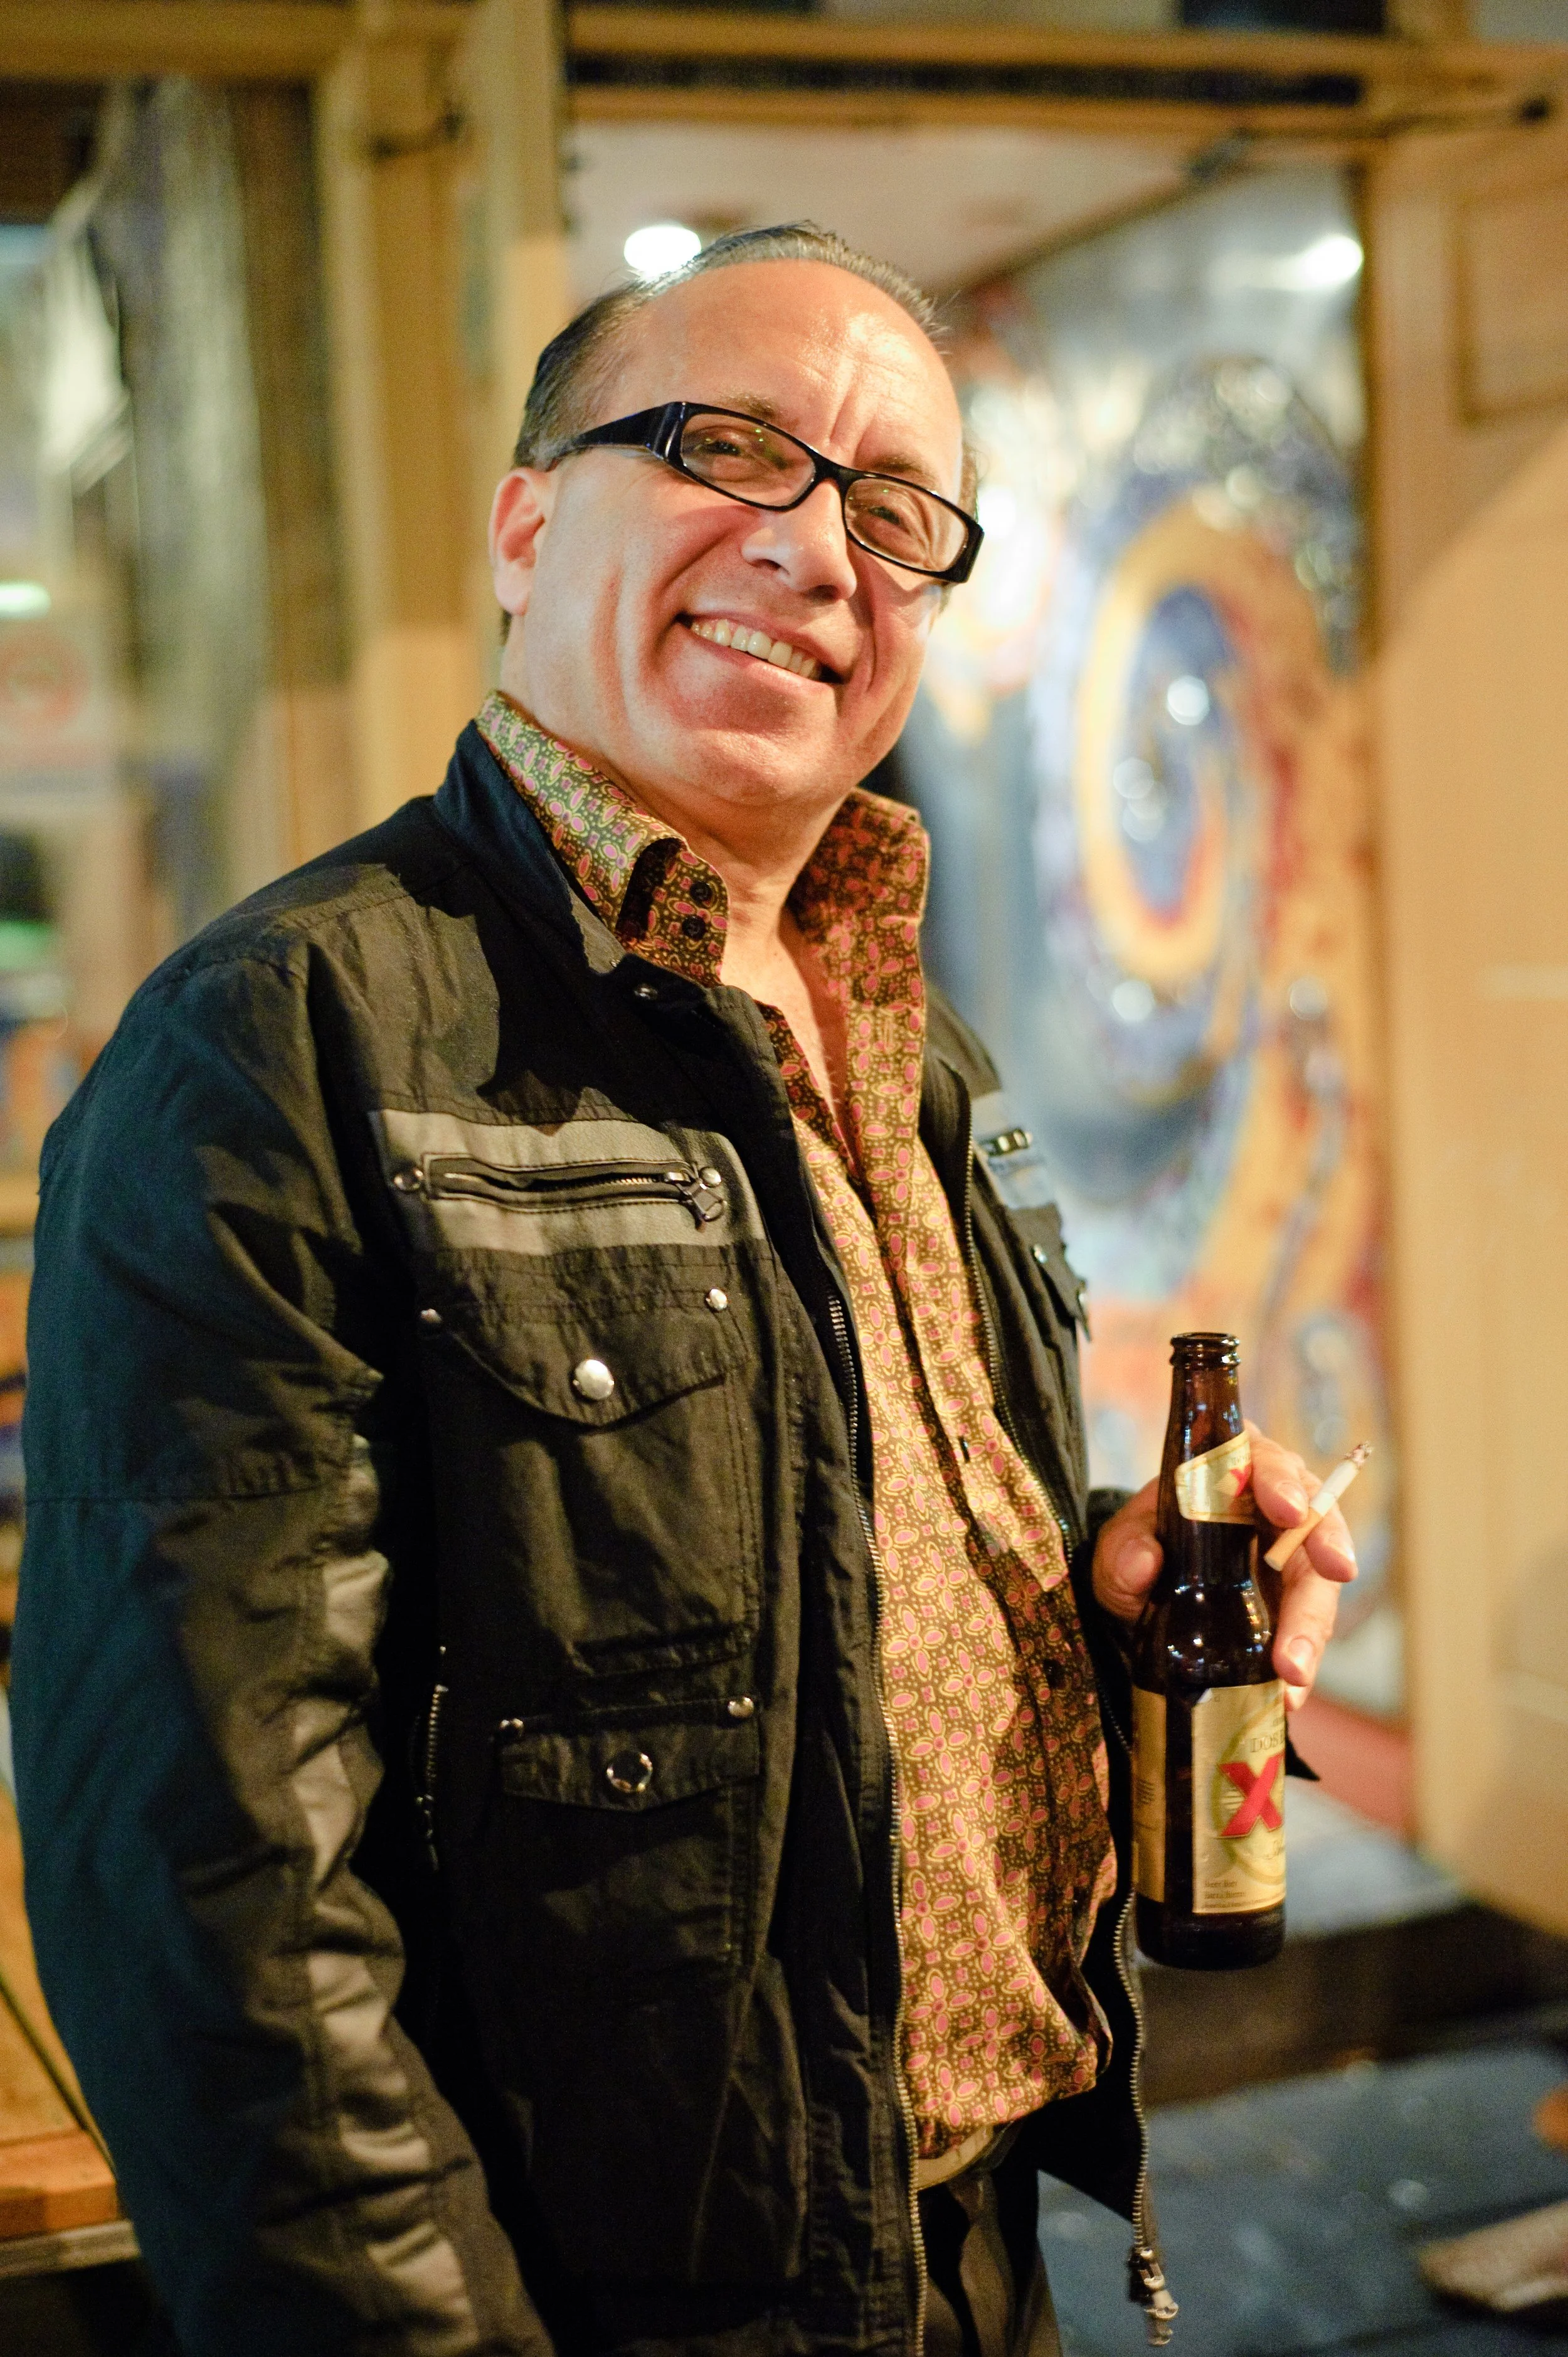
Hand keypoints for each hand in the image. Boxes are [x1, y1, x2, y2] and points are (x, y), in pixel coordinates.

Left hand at [1090, 1420, 1356, 1709]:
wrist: (1139, 1599)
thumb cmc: (1135, 1552)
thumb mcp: (1117, 1548)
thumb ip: (1123, 1550)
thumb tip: (1144, 1562)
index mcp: (1228, 1470)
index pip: (1262, 1459)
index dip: (1280, 1480)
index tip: (1287, 1509)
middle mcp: (1268, 1506)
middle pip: (1312, 1514)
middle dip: (1324, 1546)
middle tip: (1335, 1573)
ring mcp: (1287, 1556)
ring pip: (1318, 1578)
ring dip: (1313, 1623)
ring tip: (1295, 1671)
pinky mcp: (1292, 1603)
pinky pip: (1308, 1626)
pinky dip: (1301, 1657)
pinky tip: (1288, 1693)